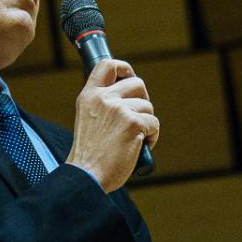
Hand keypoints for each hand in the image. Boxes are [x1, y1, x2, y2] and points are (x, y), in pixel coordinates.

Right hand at [65, 59, 158, 192]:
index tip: (129, 77)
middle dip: (143, 100)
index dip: (124, 68)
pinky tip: (139, 147)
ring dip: (146, 123)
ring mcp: (119, 109)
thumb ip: (102, 104)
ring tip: (134, 139)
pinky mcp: (133, 123)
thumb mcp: (87, 119)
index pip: (107, 65)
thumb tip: (129, 96)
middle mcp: (103, 98)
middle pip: (137, 83)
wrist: (86, 176)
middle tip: (137, 117)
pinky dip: (152, 137)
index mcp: (89, 96)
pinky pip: (154, 123)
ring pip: (148, 106)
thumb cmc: (89, 155)